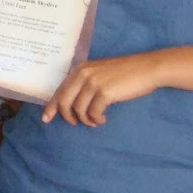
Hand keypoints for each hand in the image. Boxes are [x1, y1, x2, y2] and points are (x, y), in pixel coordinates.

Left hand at [42, 55, 161, 126]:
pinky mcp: (104, 93)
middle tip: (75, 123)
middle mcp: (83, 74)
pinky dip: (96, 119)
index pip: (60, 90)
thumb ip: (86, 83)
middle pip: (64, 101)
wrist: (147, 68)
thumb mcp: (100, 73)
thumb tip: (73, 104)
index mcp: (80, 69)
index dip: (51, 106)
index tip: (46, 119)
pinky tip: (103, 119)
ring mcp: (93, 83)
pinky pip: (93, 113)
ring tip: (95, 121)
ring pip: (79, 110)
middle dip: (67, 116)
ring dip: (86, 120)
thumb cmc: (125, 73)